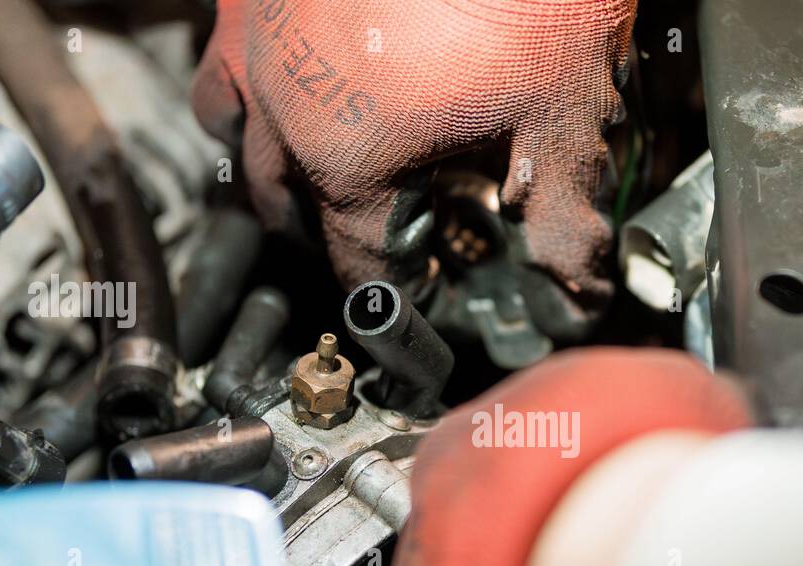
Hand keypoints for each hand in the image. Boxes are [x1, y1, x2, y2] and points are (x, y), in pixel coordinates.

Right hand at [193, 0, 637, 328]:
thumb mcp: (562, 118)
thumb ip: (565, 218)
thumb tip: (577, 287)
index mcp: (347, 157)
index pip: (358, 261)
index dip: (397, 291)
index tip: (418, 294)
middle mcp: (282, 102)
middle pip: (279, 205)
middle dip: (322, 234)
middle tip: (371, 240)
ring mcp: (258, 34)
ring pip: (227, 126)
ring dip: (267, 162)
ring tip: (312, 166)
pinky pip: (226, 51)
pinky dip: (253, 82)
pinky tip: (300, 76)